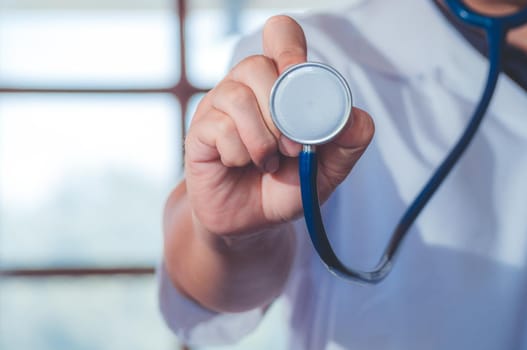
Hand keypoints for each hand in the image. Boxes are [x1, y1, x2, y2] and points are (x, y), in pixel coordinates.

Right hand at [184, 15, 373, 236]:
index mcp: (279, 85)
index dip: (289, 46)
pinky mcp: (200, 132)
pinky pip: (219, 128)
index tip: (298, 74)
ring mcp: (219, 107)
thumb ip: (347, 142)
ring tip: (270, 162)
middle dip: (281, 111)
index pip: (279, 36)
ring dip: (262, 138)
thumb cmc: (286, 187)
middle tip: (293, 147)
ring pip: (237, 97)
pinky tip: (243, 164)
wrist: (252, 222)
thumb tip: (355, 117)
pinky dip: (240, 153)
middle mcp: (246, 87)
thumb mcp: (328, 168)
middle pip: (256, 65)